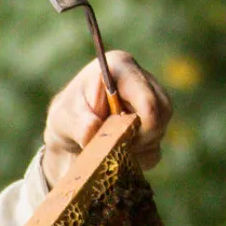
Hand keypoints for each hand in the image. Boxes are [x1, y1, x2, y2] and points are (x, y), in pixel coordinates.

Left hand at [41, 49, 171, 188]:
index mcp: (122, 68)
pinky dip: (137, 157)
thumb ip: (77, 124)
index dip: (137, 127)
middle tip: (112, 144)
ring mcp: (152, 101)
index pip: (148, 101)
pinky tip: (118, 150)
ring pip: (160, 133)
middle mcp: (142, 80)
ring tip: (110, 145)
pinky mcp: (153, 124)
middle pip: (162, 114)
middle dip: (139, 138)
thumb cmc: (67, 117)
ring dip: (136, 148)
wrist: (70, 134)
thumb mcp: (63, 118)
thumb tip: (93, 130)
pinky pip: (155, 150)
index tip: (114, 138)